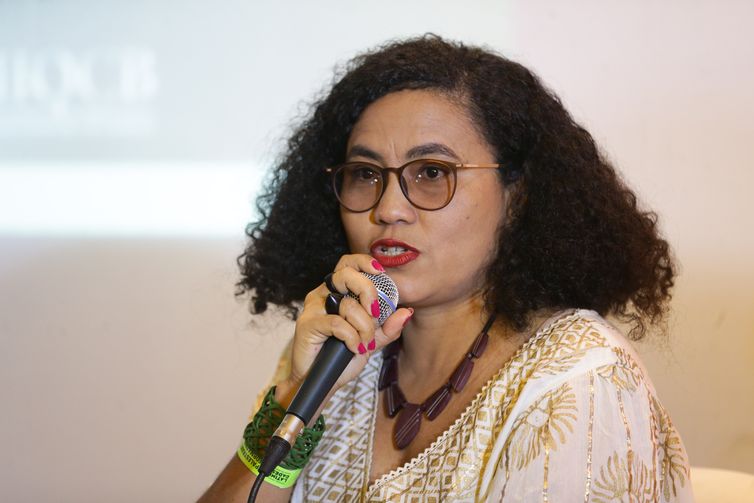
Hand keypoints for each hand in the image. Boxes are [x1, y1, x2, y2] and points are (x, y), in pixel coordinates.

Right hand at [284, 254, 412, 396]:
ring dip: (364, 326)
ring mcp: (313, 308)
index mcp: (337, 292)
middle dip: (368, 291)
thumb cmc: (342, 357)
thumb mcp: (371, 341)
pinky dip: (352, 337)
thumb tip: (406, 311)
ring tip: (364, 342)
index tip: (381, 272)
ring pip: (347, 303)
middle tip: (375, 313)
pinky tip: (354, 348)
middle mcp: (323, 294)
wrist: (322, 381)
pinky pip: (338, 323)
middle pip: (347, 274)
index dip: (364, 263)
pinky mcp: (307, 324)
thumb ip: (388, 327)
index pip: (349, 264)